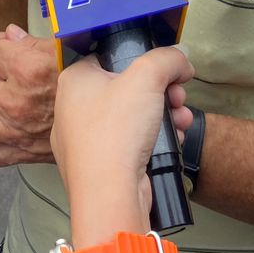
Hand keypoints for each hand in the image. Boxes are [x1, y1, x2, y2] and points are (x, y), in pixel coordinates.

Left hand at [52, 49, 194, 247]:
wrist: (111, 195)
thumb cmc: (115, 134)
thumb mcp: (148, 77)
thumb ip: (167, 59)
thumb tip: (179, 57)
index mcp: (74, 81)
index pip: (109, 56)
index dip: (141, 60)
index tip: (164, 68)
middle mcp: (73, 110)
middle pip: (127, 88)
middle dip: (161, 92)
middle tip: (177, 96)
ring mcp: (84, 141)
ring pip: (131, 116)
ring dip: (163, 115)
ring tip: (180, 120)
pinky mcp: (99, 165)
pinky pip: (130, 142)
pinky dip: (153, 139)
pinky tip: (172, 140)